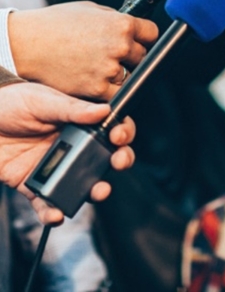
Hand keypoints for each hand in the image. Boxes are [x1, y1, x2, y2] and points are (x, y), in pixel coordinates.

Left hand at [0, 81, 135, 224]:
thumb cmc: (11, 103)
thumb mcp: (43, 100)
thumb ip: (72, 108)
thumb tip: (102, 110)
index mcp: (79, 122)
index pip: (110, 128)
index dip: (122, 133)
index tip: (118, 136)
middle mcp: (73, 146)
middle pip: (106, 158)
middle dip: (120, 161)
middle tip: (118, 162)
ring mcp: (56, 167)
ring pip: (84, 184)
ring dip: (95, 191)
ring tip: (97, 191)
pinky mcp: (35, 185)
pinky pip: (48, 203)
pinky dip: (53, 213)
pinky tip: (56, 213)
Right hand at [9, 1, 158, 98]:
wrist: (25, 45)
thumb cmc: (54, 24)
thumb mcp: (90, 10)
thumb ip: (115, 18)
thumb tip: (132, 25)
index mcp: (121, 24)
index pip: (152, 34)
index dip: (144, 37)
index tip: (139, 39)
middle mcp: (119, 47)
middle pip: (142, 56)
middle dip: (131, 55)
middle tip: (112, 54)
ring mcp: (109, 69)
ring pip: (131, 76)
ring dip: (120, 73)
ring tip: (99, 66)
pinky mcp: (96, 89)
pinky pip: (115, 94)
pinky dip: (109, 89)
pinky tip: (96, 80)